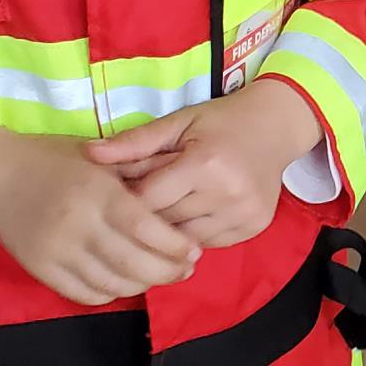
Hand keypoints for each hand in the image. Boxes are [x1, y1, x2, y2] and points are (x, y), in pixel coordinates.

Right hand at [0, 128, 200, 304]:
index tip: (194, 251)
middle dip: (167, 272)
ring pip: (111, 284)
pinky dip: (110, 293)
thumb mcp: (99, 157)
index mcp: (98, 192)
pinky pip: (84, 293)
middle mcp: (78, 224)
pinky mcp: (40, 269)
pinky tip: (124, 282)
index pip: (145, 229)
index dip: (174, 246)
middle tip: (186, 270)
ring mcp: (57, 251)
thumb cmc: (54, 159)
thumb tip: (178, 198)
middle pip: (132, 263)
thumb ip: (135, 176)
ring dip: (142, 286)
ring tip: (159, 277)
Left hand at [85, 79, 324, 248]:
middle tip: (140, 203)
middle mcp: (227, 193)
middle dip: (146, 216)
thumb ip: (135, 143)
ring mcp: (243, 214)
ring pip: (185, 240)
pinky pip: (208, 244)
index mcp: (205, 163)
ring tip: (167, 209)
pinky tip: (193, 215)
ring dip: (170, 229)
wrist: (277, 126)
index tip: (117, 195)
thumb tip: (89, 155)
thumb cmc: (221, 121)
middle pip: (165, 223)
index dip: (128, 200)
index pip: (149, 200)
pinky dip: (194, 234)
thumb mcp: (179, 123)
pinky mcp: (254, 227)